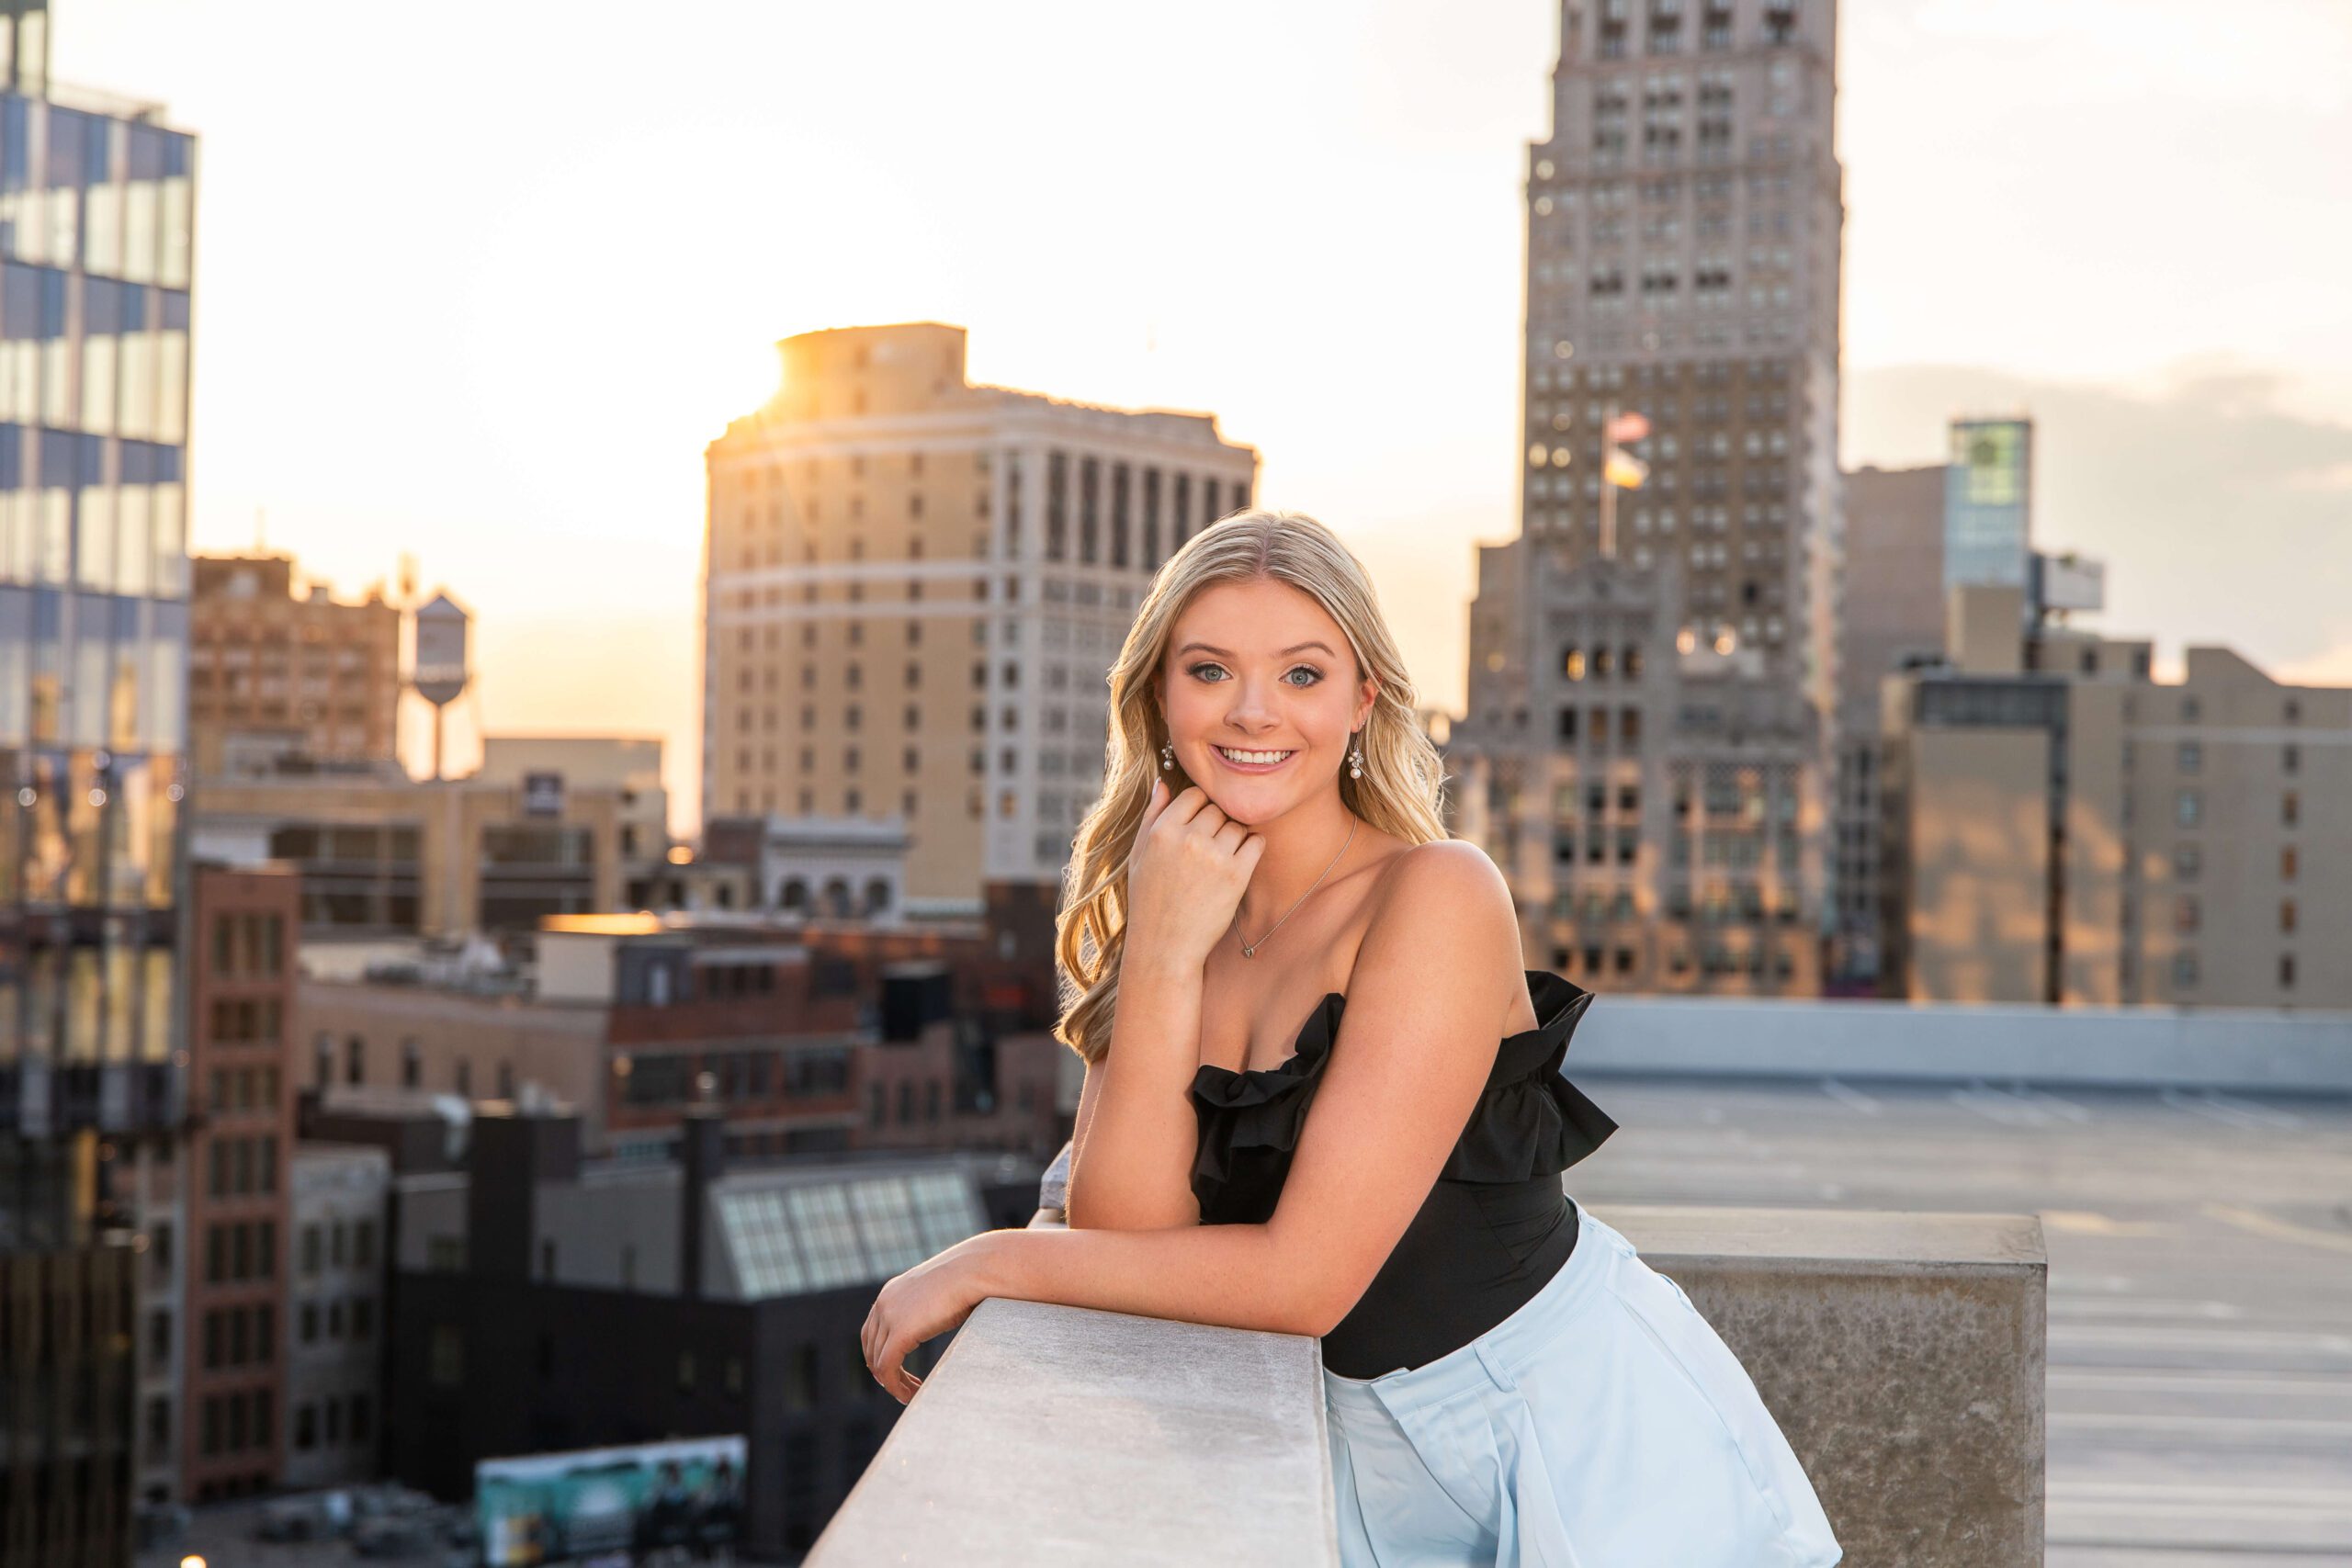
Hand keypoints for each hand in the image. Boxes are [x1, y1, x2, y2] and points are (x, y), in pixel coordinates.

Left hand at [861, 1234, 997, 1403]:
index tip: (900, 1371)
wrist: (973, 1271)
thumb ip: (928, 1308)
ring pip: (879, 1362)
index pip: (872, 1331)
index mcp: (891, 1293)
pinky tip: (911, 1395)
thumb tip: (938, 1319)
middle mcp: (883, 1303)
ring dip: (893, 1383)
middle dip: (885, 1372)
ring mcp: (889, 1317)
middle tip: (905, 1388)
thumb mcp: (939, 1294)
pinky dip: (896, 1386)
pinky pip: (888, 1368)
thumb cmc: (967, 1280)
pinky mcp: (899, 1333)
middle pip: (871, 1348)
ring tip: (911, 1395)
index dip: (882, 1355)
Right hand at [1126, 780, 1264, 967]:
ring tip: (1220, 860)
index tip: (1198, 826)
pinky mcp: (1237, 875)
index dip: (1199, 808)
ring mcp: (1214, 856)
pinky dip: (1252, 849)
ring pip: (1237, 825)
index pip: (1194, 795)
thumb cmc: (1149, 901)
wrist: (1165, 946)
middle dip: (1216, 824)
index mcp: (1162, 831)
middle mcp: (1188, 838)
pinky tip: (1238, 863)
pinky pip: (1256, 842)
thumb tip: (1162, 783)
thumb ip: (1152, 816)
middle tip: (1209, 848)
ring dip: (1234, 837)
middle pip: (1218, 809)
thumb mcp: (1139, 856)